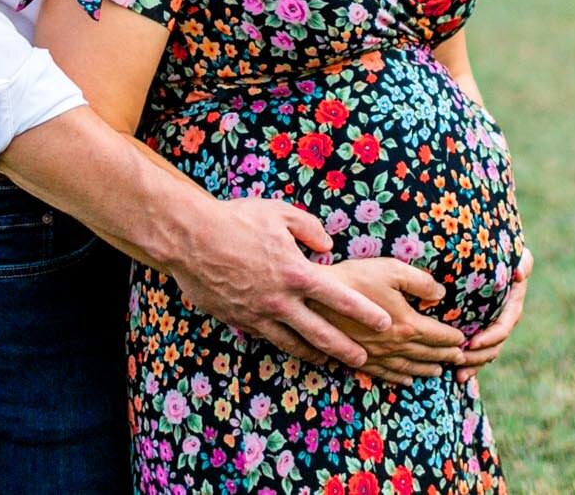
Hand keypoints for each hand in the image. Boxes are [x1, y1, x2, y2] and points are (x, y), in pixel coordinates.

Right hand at [165, 196, 394, 369]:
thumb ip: (309, 228)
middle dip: (346, 349)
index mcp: (297, 273)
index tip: (384, 322)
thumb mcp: (279, 213)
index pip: (340, 299)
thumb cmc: (236, 220)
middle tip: (365, 359)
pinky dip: (282, 343)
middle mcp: (281, 301)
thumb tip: (327, 245)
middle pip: (322, 333)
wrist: (190, 238)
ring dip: (316, 354)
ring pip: (293, 344)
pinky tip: (290, 346)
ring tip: (329, 361)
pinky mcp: (238, 320)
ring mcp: (259, 315)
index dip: (365, 312)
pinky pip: (266, 337)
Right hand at [312, 257, 465, 385]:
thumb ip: (420, 282)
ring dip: (427, 369)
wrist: (315, 298)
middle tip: (460, 359)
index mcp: (407, 325)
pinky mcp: (359, 358)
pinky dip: (401, 379)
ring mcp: (377, 355)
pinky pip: (386, 374)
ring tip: (439, 372)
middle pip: (426, 354)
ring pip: (409, 367)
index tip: (464, 340)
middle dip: (445, 356)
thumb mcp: (392, 270)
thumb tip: (441, 294)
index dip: (453, 338)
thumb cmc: (355, 278)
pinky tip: (407, 380)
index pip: (438, 335)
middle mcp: (394, 346)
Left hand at [456, 246, 532, 384]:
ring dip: (473, 365)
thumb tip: (519, 273)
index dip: (490, 337)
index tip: (473, 342)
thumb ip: (522, 262)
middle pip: (494, 346)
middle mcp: (503, 319)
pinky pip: (477, 353)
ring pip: (486, 353)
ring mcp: (491, 327)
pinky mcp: (479, 330)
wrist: (488, 253)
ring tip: (457, 373)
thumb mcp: (518, 254)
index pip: (503, 326)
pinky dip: (470, 367)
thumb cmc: (504, 252)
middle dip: (478, 357)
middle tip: (458, 360)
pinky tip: (458, 378)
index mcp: (512, 305)